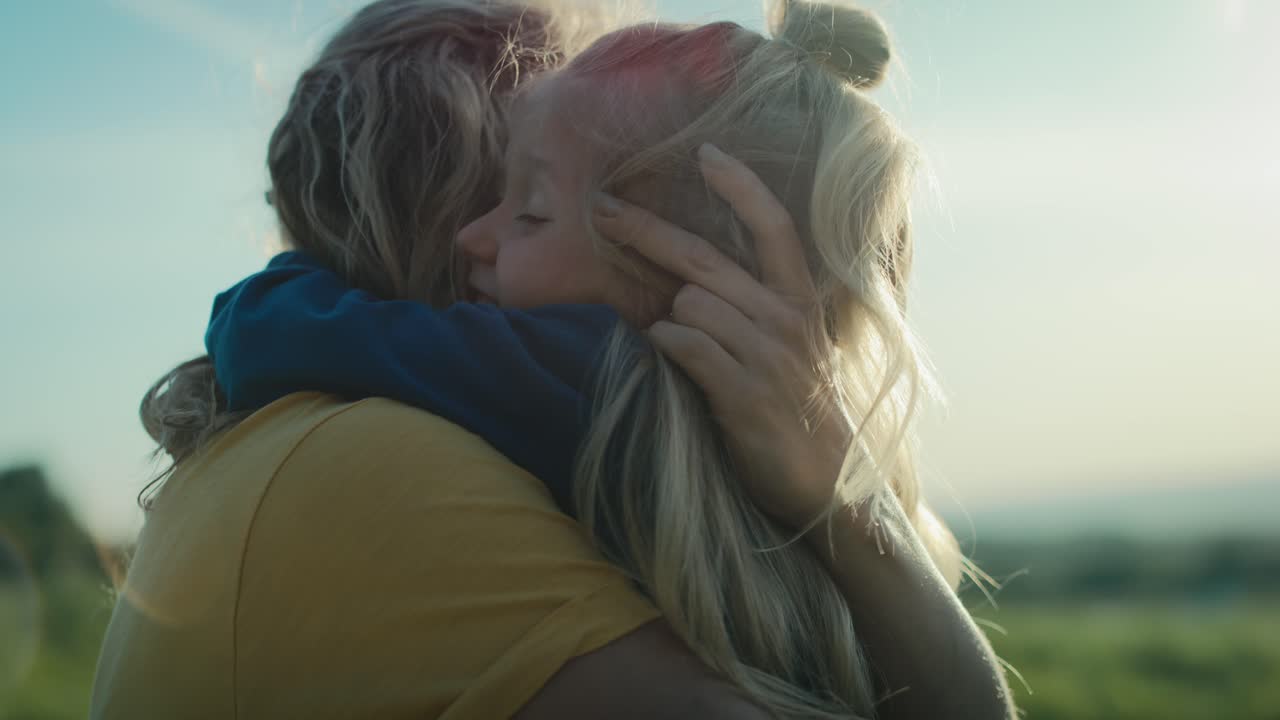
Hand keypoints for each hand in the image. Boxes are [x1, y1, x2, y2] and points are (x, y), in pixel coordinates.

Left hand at [592, 143, 846, 527]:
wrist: (827, 478)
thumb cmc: (797, 408)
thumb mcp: (791, 347)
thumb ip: (753, 309)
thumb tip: (689, 282)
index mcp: (798, 301)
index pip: (773, 227)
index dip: (742, 187)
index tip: (708, 152)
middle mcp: (785, 319)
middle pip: (704, 259)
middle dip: (646, 230)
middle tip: (603, 208)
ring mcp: (767, 355)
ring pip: (688, 305)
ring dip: (667, 321)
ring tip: (681, 348)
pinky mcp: (745, 393)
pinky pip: (684, 346)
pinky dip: (666, 347)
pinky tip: (669, 358)